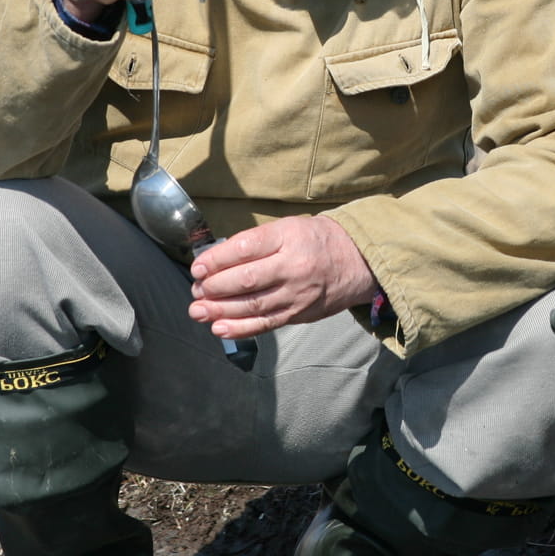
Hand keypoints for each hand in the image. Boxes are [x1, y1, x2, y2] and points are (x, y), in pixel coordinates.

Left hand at [188, 215, 378, 339]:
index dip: (217, 260)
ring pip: (252, 305)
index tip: (198, 268)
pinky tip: (219, 328)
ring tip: (197, 310)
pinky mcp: (298, 313)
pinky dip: (240, 328)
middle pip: (246, 279)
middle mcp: (293, 266)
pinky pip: (265, 324)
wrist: (358, 262)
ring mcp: (297, 293)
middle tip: (196, 289)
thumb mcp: (290, 227)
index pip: (245, 248)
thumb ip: (257, 242)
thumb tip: (217, 260)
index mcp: (288, 237)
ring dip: (220, 310)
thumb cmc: (316, 240)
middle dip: (214, 287)